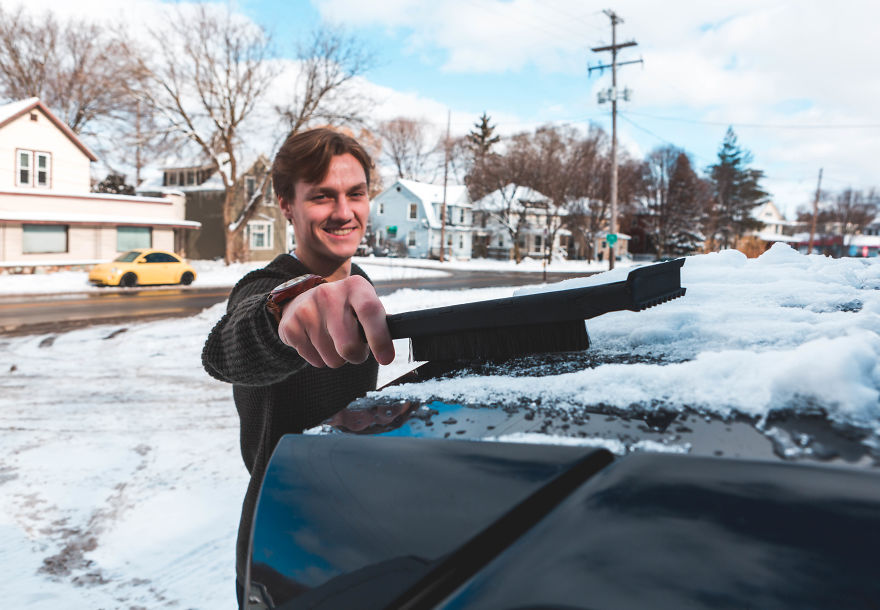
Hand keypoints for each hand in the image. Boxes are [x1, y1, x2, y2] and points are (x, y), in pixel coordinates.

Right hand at [277, 275, 394, 367]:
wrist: (301, 299)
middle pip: (349, 346)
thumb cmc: (344, 308)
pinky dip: (318, 357)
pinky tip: (315, 339)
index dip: (380, 338)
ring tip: (332, 339)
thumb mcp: (362, 304)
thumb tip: (393, 346)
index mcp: (355, 287)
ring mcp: (307, 309)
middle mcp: (329, 294)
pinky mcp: (290, 325)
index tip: (386, 359)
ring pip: (331, 359)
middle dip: (356, 356)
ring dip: (336, 357)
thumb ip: (378, 322)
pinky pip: (314, 360)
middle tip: (354, 346)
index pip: (370, 312)